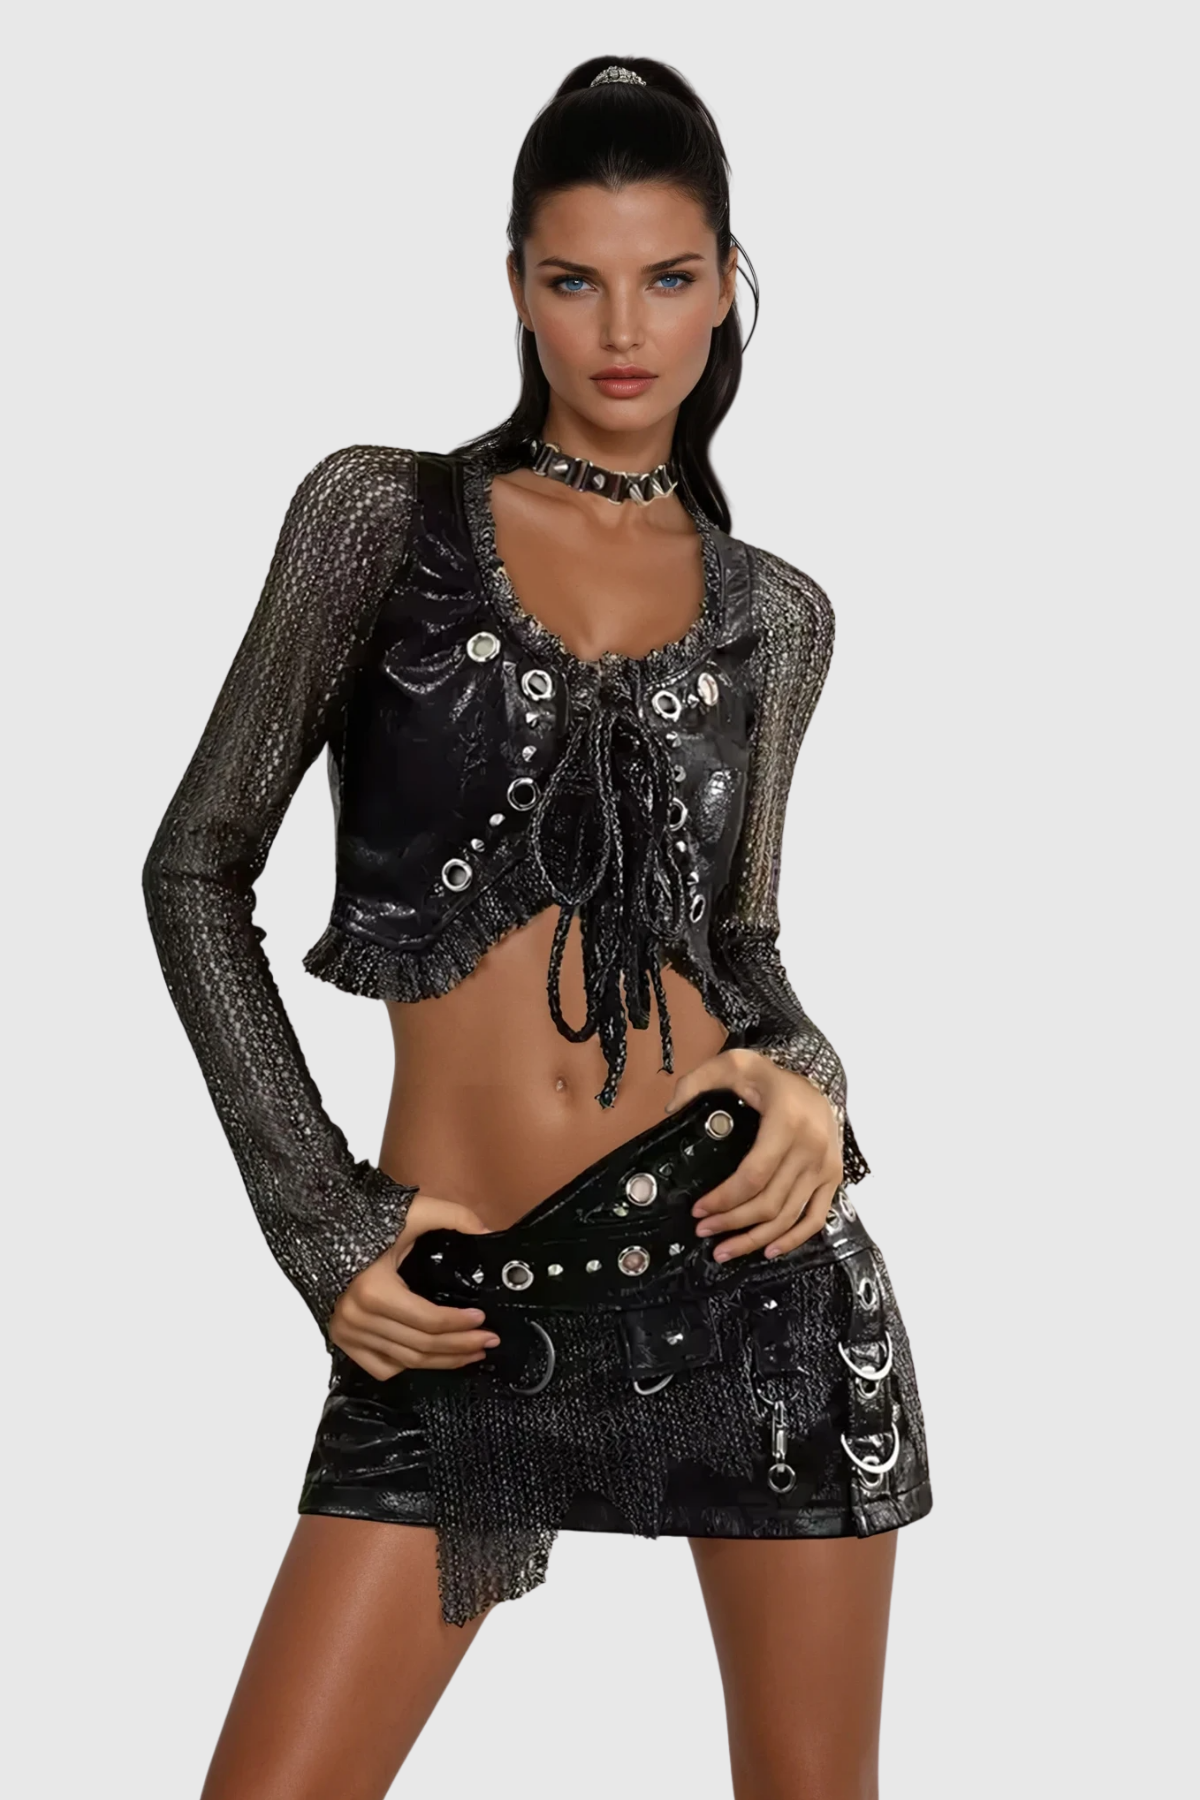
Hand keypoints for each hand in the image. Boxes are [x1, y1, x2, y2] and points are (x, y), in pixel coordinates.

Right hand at [328, 1195, 499, 1379]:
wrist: (325, 1226)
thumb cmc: (370, 1219)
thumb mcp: (416, 1212)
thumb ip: (457, 1217)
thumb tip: (491, 1234)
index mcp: (374, 1290)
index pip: (429, 1321)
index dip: (461, 1325)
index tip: (484, 1320)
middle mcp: (357, 1317)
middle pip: (421, 1347)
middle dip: (460, 1347)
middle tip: (488, 1342)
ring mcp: (347, 1332)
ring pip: (405, 1362)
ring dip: (441, 1361)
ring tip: (470, 1353)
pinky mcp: (341, 1339)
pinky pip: (380, 1368)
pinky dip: (406, 1366)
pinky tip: (430, 1356)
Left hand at [665, 1047, 842, 1262]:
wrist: (816, 1079)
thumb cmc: (770, 1077)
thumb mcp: (733, 1065)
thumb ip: (698, 1080)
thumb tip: (671, 1107)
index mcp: (786, 1122)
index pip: (754, 1175)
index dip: (724, 1198)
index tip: (698, 1209)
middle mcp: (811, 1148)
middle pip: (769, 1201)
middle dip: (732, 1223)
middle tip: (704, 1231)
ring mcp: (825, 1166)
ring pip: (789, 1216)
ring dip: (755, 1239)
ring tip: (725, 1250)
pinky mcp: (833, 1177)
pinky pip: (816, 1218)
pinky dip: (793, 1239)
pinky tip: (768, 1250)